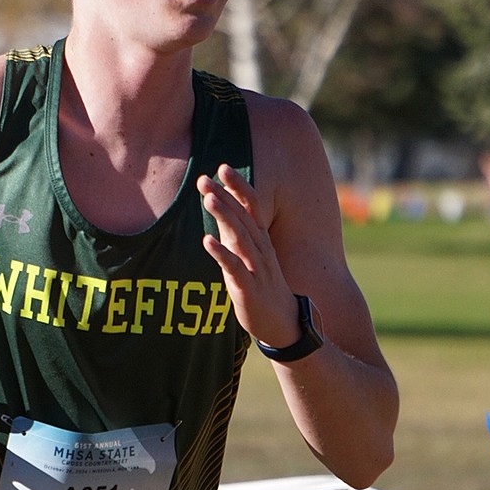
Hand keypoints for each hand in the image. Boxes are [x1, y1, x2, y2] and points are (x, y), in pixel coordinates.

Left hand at [197, 164, 302, 349]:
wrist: (283, 323)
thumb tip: (219, 208)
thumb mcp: (248, 255)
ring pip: (240, 238)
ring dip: (225, 217)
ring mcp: (256, 268)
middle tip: (206, 178)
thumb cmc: (262, 285)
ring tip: (209, 198)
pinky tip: (207, 240)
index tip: (223, 167)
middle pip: (243, 217)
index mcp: (260, 240)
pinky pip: (235, 268)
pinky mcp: (249, 288)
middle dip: (225, 196)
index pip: (251, 207)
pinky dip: (222, 254)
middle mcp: (260, 250)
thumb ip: (234, 232)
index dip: (238, 186)